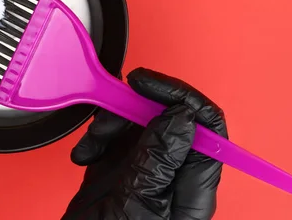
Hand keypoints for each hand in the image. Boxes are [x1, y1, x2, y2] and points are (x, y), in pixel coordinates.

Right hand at [63, 68, 227, 219]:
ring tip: (92, 143)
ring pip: (138, 123)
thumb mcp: (135, 208)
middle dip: (136, 108)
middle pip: (168, 119)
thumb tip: (182, 117)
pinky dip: (96, 138)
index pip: (206, 128)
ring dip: (111, 123)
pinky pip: (113, 137)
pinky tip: (85, 155)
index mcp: (189, 188)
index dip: (180, 98)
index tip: (147, 85)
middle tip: (113, 109)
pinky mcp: (119, 172)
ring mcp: (144, 173)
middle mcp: (170, 176)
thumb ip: (158, 161)